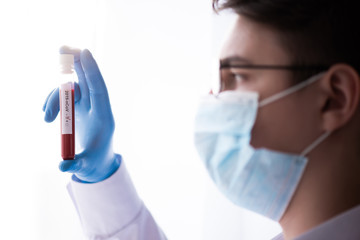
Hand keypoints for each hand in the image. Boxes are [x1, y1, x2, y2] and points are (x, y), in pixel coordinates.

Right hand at [43, 46, 120, 182]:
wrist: (96, 162)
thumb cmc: (94, 163)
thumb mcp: (85, 166)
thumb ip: (75, 165)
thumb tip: (63, 167)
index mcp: (105, 118)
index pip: (99, 90)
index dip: (92, 71)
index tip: (85, 53)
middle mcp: (96, 107)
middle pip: (87, 79)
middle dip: (77, 63)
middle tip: (63, 47)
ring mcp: (86, 106)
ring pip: (70, 88)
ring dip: (54, 98)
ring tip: (46, 118)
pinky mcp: (76, 107)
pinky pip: (64, 95)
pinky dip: (53, 100)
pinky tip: (46, 113)